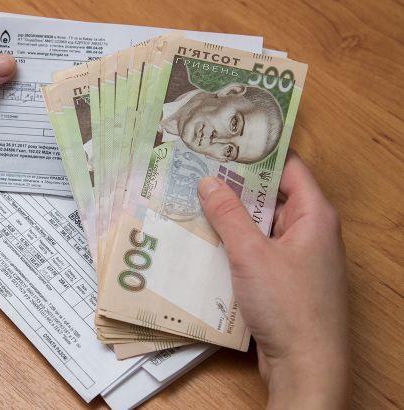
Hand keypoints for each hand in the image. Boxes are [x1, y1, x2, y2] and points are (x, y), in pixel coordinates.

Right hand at [198, 151, 349, 408]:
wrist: (305, 364)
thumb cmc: (288, 305)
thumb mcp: (251, 253)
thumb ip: (228, 215)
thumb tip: (209, 181)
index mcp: (314, 215)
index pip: (289, 168)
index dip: (259, 154)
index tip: (226, 142)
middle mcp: (309, 232)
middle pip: (271, 197)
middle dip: (236, 187)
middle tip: (200, 171)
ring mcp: (297, 258)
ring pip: (260, 226)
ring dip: (231, 218)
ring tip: (195, 202)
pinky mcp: (283, 280)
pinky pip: (257, 251)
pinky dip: (234, 245)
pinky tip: (206, 241)